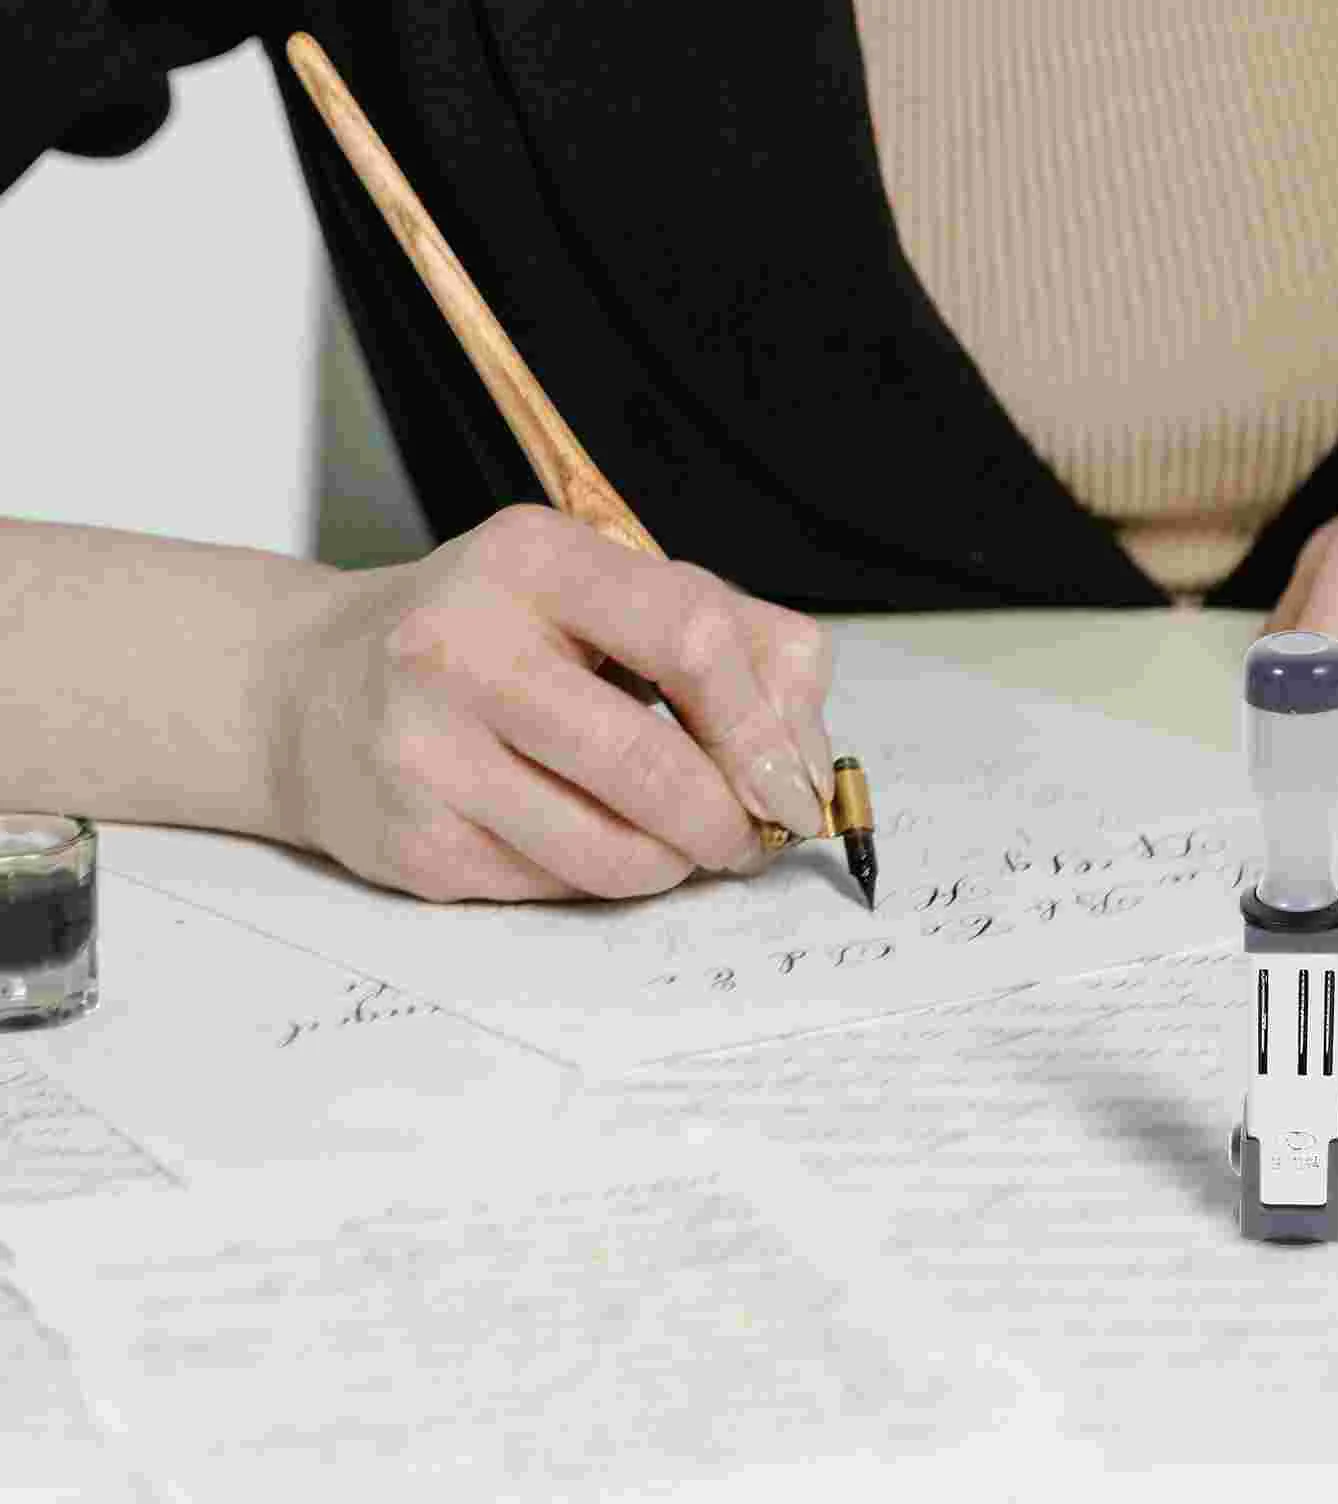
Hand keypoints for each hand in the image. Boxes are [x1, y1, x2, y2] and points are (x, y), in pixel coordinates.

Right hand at [273, 505, 833, 900]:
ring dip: (674, 863)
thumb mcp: (604, 594)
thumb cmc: (491, 641)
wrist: (312, 691)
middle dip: (728, 821)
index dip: (765, 727)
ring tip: (675, 841)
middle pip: (652, 764)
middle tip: (749, 838)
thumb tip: (806, 762)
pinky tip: (584, 838)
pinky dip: (602, 878)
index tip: (794, 785)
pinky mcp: (412, 843)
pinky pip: (558, 889)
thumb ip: (736, 643)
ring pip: (612, 852)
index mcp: (533, 560)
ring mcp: (425, 750)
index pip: (692, 637)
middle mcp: (462, 647)